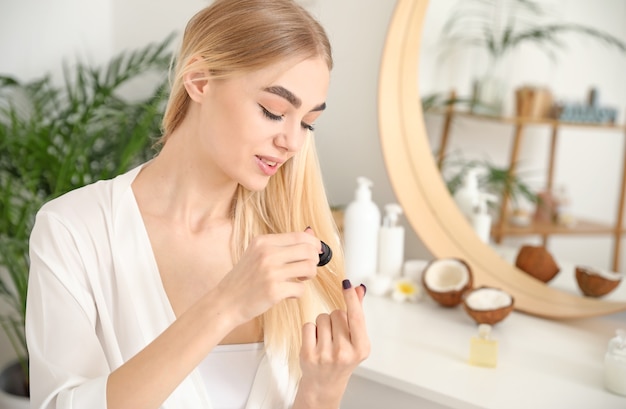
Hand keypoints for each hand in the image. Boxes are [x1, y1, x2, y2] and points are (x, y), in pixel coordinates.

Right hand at [215, 231, 321, 324]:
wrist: (225, 302)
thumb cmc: (245, 279)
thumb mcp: (257, 254)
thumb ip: (282, 244)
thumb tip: (311, 232)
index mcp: (263, 241)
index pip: (300, 236)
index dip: (314, 244)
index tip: (316, 252)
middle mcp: (267, 254)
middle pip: (308, 250)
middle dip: (314, 260)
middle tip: (306, 269)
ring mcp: (270, 272)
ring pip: (309, 268)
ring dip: (309, 276)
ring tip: (299, 280)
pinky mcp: (274, 291)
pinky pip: (301, 289)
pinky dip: (298, 293)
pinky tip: (288, 293)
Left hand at [297, 279, 369, 406]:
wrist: (325, 383)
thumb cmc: (343, 357)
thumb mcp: (356, 339)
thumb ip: (358, 313)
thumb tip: (359, 289)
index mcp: (361, 348)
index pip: (356, 317)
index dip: (351, 298)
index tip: (346, 283)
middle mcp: (344, 353)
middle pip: (337, 313)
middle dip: (336, 318)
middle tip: (336, 334)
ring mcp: (325, 355)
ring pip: (322, 317)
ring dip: (323, 323)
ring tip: (326, 339)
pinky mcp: (308, 355)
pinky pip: (308, 325)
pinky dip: (311, 330)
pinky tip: (315, 342)